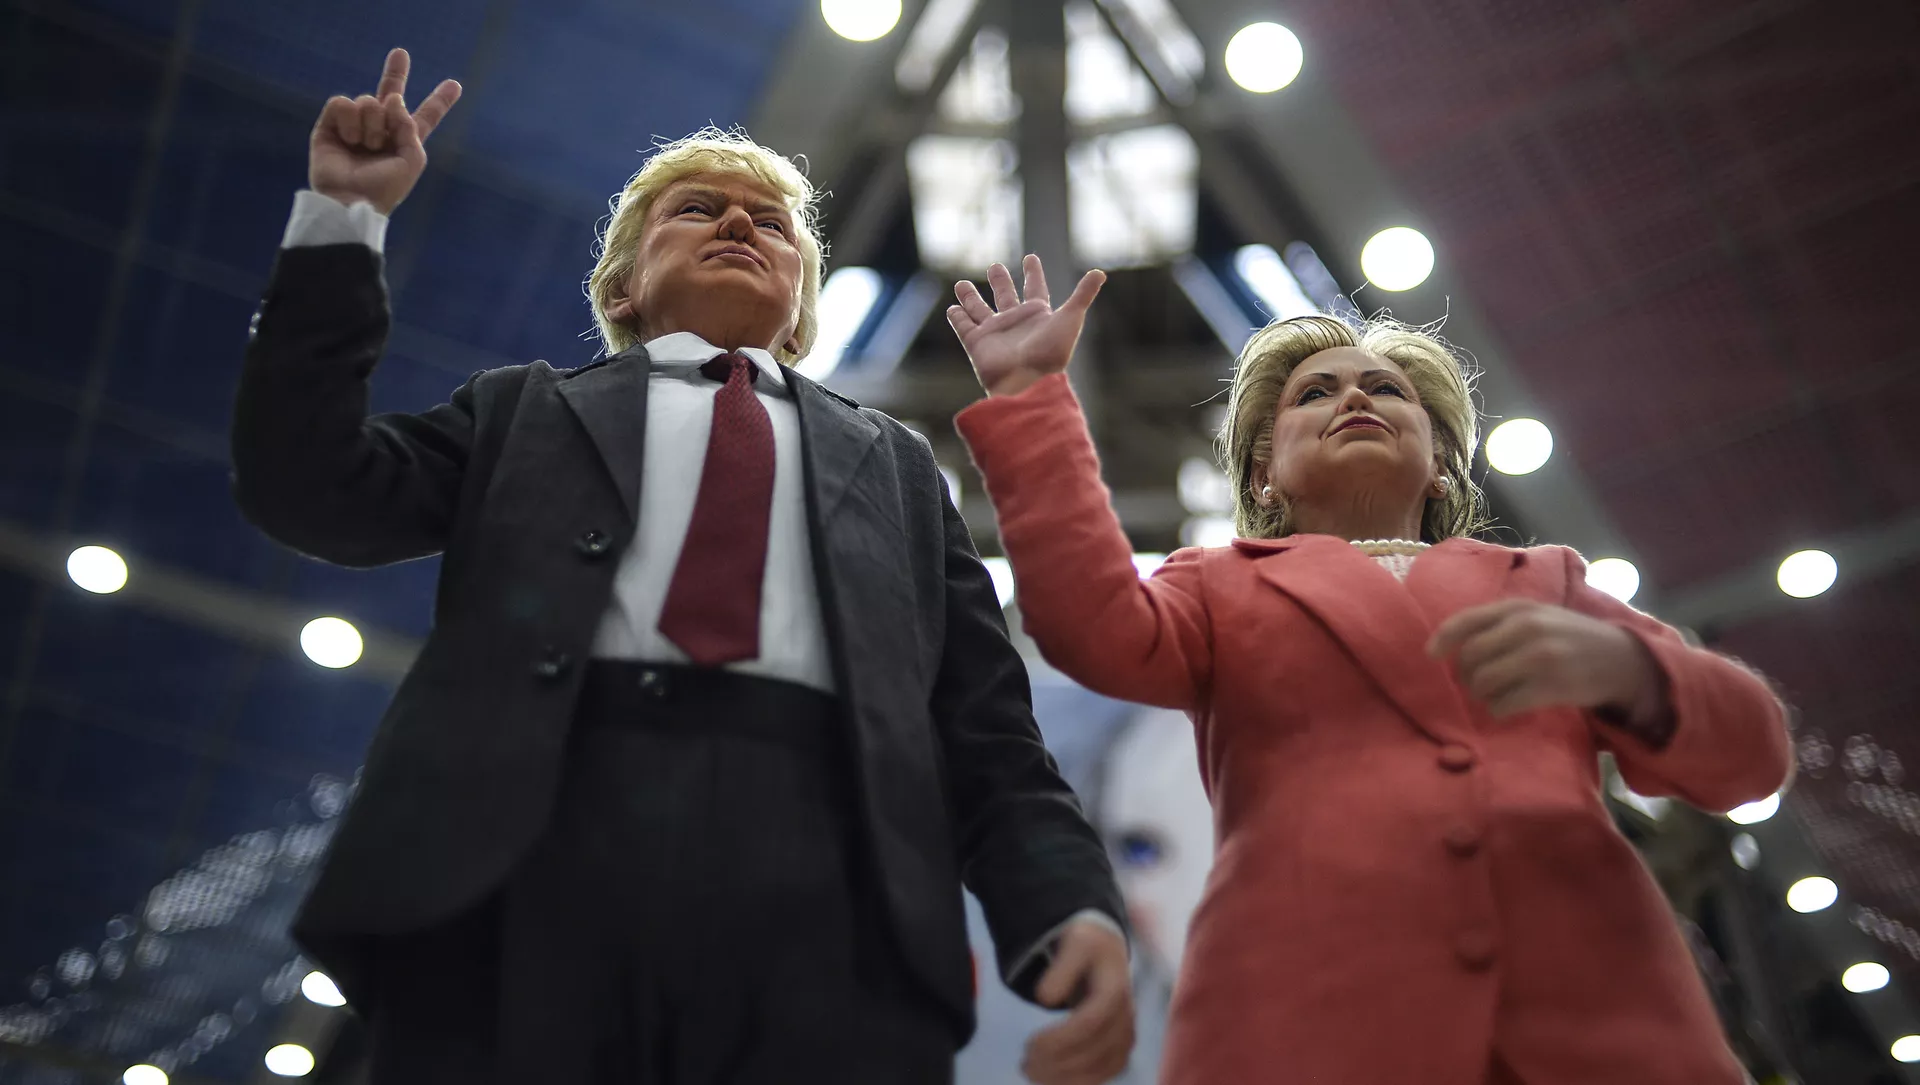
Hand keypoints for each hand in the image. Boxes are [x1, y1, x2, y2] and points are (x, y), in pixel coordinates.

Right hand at [309, 48, 461, 215]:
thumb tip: (393, 99)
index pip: (425, 116)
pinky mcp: (331, 125)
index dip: (439, 101)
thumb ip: (411, 126)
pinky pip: (343, 103)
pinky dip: (350, 120)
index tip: (455, 85)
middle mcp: (381, 130)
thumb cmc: (385, 187)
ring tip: (368, 147)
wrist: (351, 200)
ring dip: (373, 124)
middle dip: (396, 73)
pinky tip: (351, 140)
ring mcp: (355, 127)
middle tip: (401, 52)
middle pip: (390, 95)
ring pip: (369, 101)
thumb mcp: (412, 160)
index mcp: (405, 141)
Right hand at [948, 254, 1105, 396]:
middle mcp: (1015, 322)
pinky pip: (964, 326)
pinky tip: (952, 308)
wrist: (1027, 383)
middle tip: (994, 266)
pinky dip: (957, 318)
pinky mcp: (977, 343)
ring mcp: (995, 332)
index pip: (1035, 288)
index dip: (1033, 273)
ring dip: (970, 296)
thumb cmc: (1051, 353)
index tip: (1030, 258)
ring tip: (960, 283)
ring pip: (979, 308)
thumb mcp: (1070, 319)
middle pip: (1005, 296)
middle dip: (1000, 281)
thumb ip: (1083, 295)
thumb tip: (1100, 273)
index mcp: (1037, 315)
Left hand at [1022, 918, 1133, 1084]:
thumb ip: (1060, 969)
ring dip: (1065, 1077)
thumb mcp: (1074, 944)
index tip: (1029, 1044)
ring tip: (1033, 1073)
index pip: (1089, 1023)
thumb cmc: (1087, 947)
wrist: (1107, 953)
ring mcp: (1126, 1036)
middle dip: (1057, 1062)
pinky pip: (1103, 1074)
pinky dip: (1078, 1081)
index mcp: (1115, 990)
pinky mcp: (1120, 1049)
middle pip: (1094, 1051)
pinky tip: (1052, 1080)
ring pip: (1100, 1068)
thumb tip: (1045, 998)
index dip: (1060, 1039)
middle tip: (1024, 1063)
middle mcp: (1126, 1018)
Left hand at [1428, 599, 1666, 721]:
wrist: (1620, 659)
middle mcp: (1526, 628)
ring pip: (1483, 683)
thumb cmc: (1569, 637)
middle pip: (1470, 658)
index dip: (1442, 638)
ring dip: (1482, 695)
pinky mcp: (1550, 686)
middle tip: (1478, 683)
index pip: (1467, 620)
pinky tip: (1510, 707)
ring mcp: (1538, 657)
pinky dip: (1499, 710)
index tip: (1430, 654)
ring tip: (1496, 695)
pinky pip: (1503, 705)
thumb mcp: (1537, 616)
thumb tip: (1452, 645)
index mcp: (1519, 608)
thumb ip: (1499, 623)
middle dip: (1466, 675)